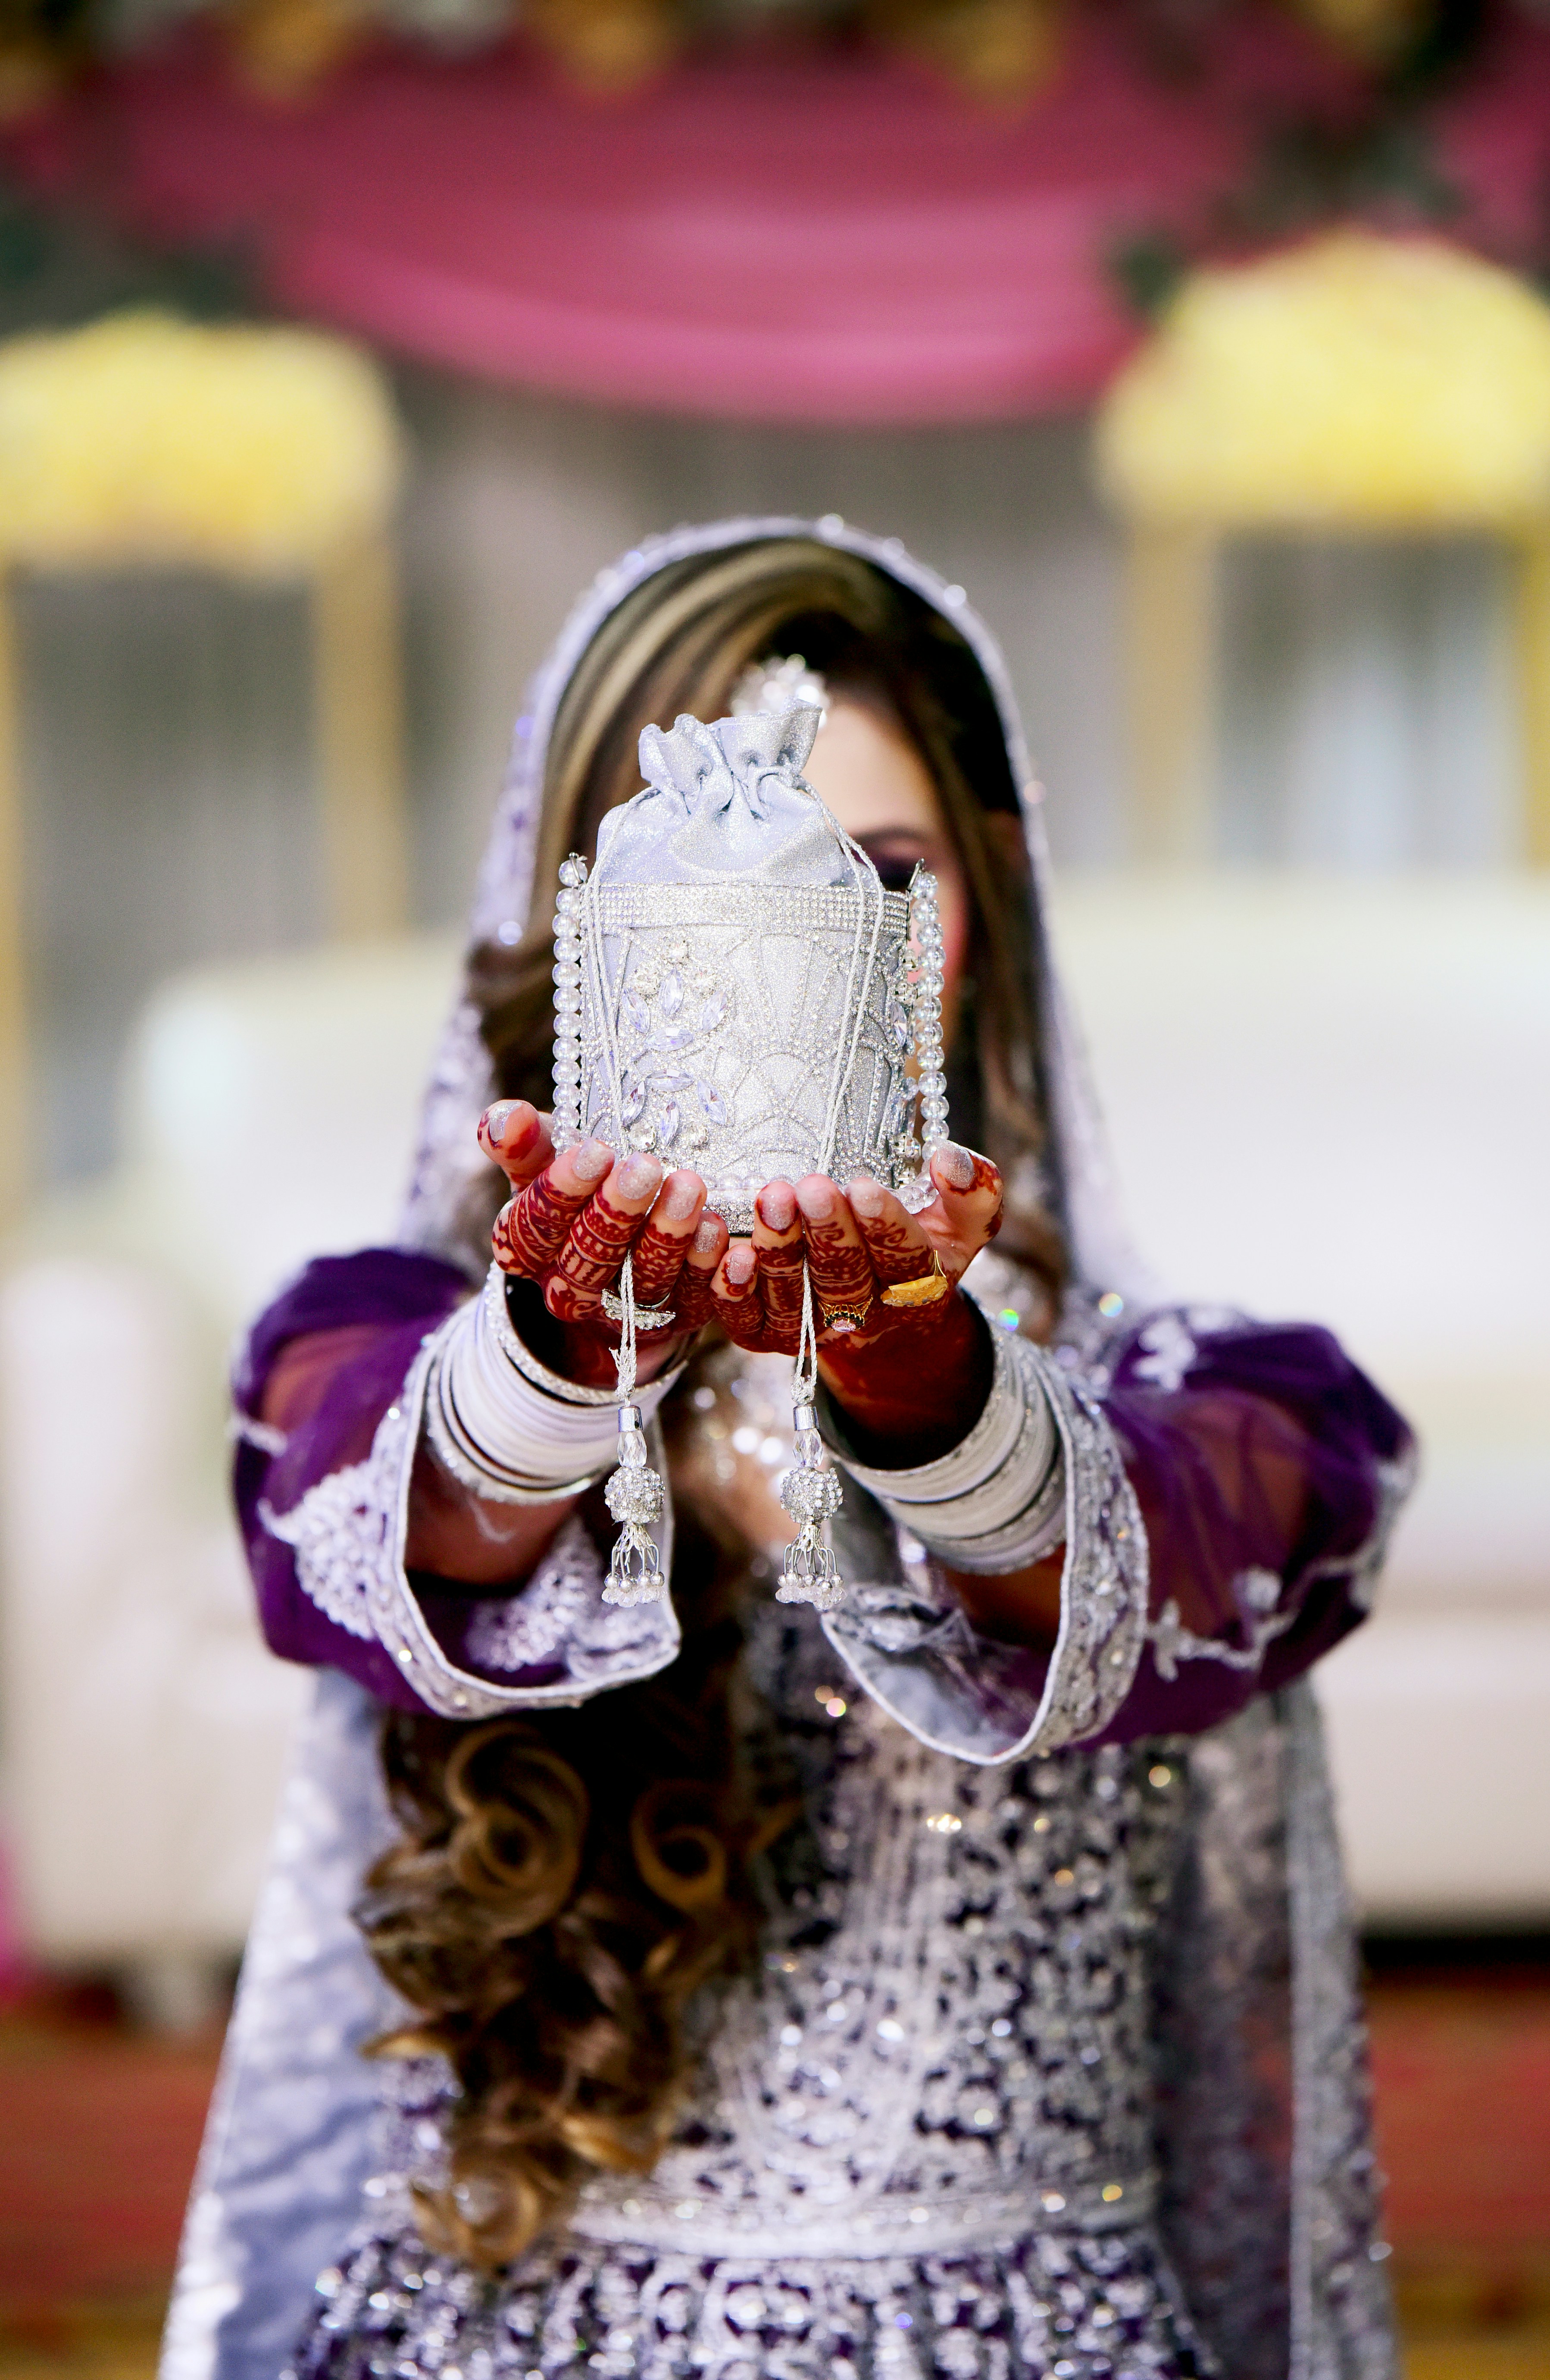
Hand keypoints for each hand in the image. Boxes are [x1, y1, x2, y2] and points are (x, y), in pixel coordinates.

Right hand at [478, 1101, 728, 1388]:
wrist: (623, 1252)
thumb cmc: (579, 1191)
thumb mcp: (547, 1163)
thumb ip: (524, 1141)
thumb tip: (504, 1118)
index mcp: (530, 1250)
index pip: (534, 1228)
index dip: (563, 1192)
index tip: (594, 1151)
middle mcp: (571, 1288)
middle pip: (588, 1260)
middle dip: (617, 1213)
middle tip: (645, 1168)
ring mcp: (626, 1309)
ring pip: (644, 1281)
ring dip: (667, 1236)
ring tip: (689, 1188)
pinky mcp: (678, 1315)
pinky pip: (694, 1298)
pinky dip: (709, 1270)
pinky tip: (721, 1233)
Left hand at [709, 1142, 1003, 1460]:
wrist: (880, 1312)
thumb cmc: (920, 1249)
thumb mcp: (960, 1224)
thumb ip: (972, 1193)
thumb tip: (952, 1160)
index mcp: (917, 1288)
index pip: (904, 1259)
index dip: (885, 1225)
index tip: (863, 1186)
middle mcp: (864, 1316)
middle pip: (845, 1279)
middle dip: (828, 1232)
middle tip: (812, 1186)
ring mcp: (812, 1328)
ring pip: (794, 1298)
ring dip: (780, 1251)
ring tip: (771, 1199)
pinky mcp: (766, 1334)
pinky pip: (746, 1322)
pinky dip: (734, 1292)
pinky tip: (730, 1252)